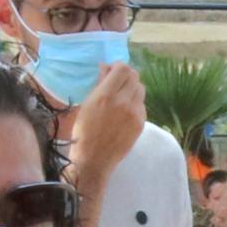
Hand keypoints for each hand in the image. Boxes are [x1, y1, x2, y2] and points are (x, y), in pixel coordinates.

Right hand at [63, 55, 145, 183]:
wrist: (94, 159)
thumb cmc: (84, 131)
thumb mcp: (87, 103)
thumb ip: (100, 84)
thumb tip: (107, 67)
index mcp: (106, 94)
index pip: (123, 68)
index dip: (118, 67)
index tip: (112, 71)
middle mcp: (123, 101)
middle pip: (135, 76)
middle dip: (126, 76)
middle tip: (117, 82)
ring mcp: (135, 113)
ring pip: (141, 89)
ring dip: (132, 88)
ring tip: (121, 97)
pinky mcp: (141, 123)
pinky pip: (142, 105)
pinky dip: (135, 103)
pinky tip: (124, 111)